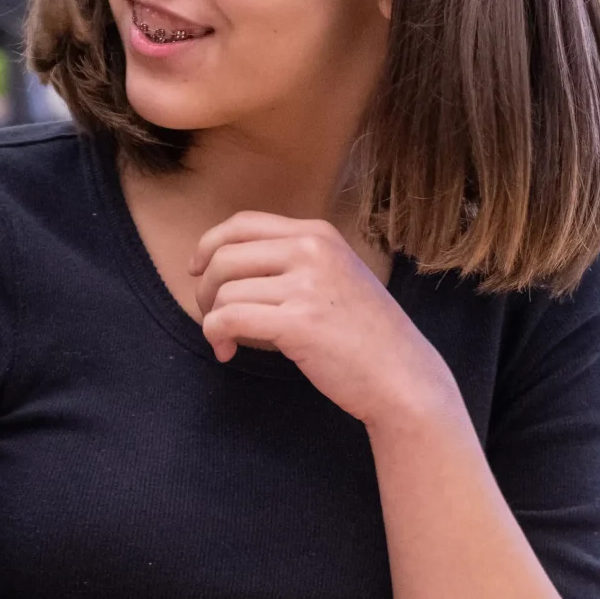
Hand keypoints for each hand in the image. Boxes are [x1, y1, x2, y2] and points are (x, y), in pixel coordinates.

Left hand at [190, 213, 458, 429]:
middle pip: (224, 256)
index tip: (196, 270)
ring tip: (226, 341)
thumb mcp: (335, 276)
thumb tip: (226, 265)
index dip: (209, 244)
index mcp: (318, 234)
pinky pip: (230, 319)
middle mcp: (312, 250)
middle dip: (206, 290)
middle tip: (212, 316)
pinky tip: (227, 352)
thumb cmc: (366, 334)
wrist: (402, 375)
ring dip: (212, 319)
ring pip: (225, 292)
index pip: (243, 223)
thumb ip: (292, 263)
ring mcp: (306, 285)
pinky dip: (217, 336)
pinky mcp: (298, 323)